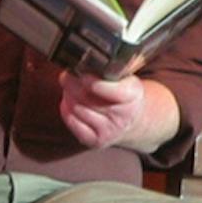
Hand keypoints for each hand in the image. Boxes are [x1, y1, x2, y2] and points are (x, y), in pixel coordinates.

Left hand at [59, 67, 178, 152]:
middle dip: (72, 82)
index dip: (92, 80)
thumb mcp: (126, 77)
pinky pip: (71, 121)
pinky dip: (66, 109)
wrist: (135, 121)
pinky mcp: (95, 141)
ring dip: (68, 95)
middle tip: (69, 74)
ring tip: (72, 88)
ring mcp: (108, 131)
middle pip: (86, 97)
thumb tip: (79, 61)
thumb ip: (107, 69)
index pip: (111, 89)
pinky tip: (71, 102)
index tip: (82, 70)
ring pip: (75, 108)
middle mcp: (122, 116)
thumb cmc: (125, 94)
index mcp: (133, 95)